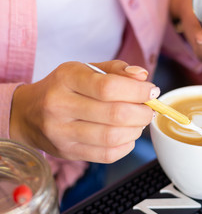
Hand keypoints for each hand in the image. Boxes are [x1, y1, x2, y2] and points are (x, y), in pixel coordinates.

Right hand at [10, 61, 158, 162]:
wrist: (27, 113)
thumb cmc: (62, 87)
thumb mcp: (85, 69)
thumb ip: (116, 70)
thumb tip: (142, 76)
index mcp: (66, 79)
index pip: (109, 87)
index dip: (138, 90)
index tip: (151, 91)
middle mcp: (60, 106)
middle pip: (114, 114)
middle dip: (142, 113)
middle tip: (149, 109)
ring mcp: (61, 133)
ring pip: (112, 137)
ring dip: (136, 130)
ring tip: (138, 122)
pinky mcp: (67, 152)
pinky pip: (106, 155)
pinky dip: (126, 146)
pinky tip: (127, 135)